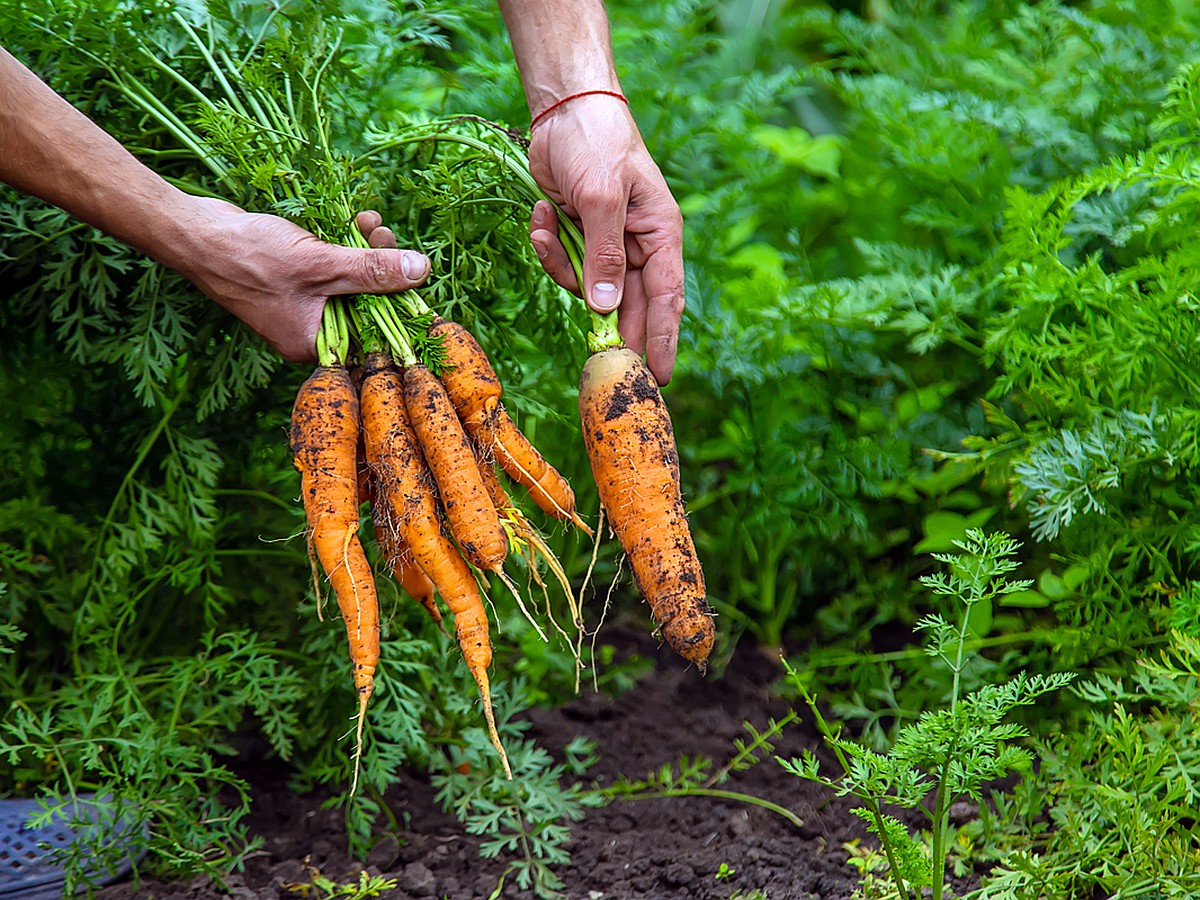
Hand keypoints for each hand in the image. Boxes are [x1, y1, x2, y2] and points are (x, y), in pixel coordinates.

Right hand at [175, 198, 430, 361]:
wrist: (194, 232)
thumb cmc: (250, 257)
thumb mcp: (322, 264)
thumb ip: (373, 271)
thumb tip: (422, 271)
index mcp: (312, 343)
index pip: (372, 335)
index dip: (399, 305)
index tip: (417, 275)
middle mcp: (307, 329)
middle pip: (364, 304)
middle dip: (383, 268)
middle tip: (390, 237)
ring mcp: (299, 304)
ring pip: (350, 280)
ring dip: (366, 250)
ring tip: (372, 223)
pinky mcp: (293, 279)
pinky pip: (331, 266)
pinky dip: (345, 245)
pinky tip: (356, 220)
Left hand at [526, 96, 684, 384]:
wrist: (564, 106)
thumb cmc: (596, 142)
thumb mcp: (601, 198)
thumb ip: (604, 254)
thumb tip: (605, 308)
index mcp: (659, 234)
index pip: (666, 299)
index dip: (663, 340)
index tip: (658, 378)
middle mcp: (637, 244)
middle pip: (628, 303)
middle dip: (606, 325)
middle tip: (596, 362)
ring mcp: (606, 241)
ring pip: (588, 286)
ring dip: (562, 266)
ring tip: (547, 225)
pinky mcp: (577, 235)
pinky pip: (563, 263)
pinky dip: (547, 245)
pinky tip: (541, 213)